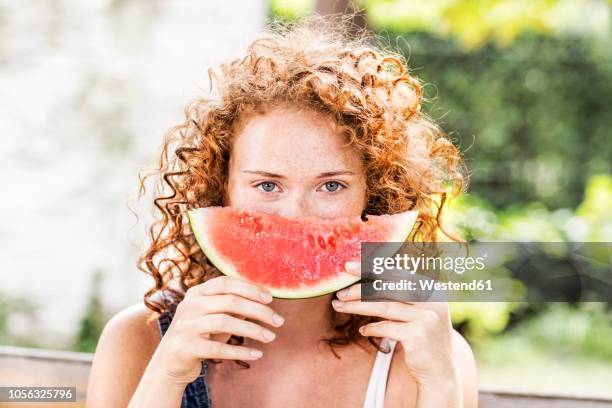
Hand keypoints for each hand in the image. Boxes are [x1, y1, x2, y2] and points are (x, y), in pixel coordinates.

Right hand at [149, 276, 284, 385]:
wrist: (169, 362)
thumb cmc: (200, 334)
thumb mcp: (215, 315)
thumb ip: (234, 305)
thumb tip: (264, 298)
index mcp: (197, 292)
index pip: (226, 282)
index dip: (250, 288)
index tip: (270, 298)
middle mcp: (189, 305)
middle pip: (230, 301)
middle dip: (258, 311)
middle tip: (279, 321)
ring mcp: (185, 326)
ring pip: (225, 322)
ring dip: (253, 330)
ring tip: (271, 337)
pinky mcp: (185, 348)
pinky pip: (217, 349)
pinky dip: (240, 351)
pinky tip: (257, 354)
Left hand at [333, 261, 461, 405]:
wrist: (441, 369)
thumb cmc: (422, 334)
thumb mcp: (416, 310)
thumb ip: (399, 293)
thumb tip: (364, 278)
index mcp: (430, 287)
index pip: (396, 272)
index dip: (371, 268)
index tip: (348, 266)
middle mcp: (432, 299)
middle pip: (388, 287)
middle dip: (360, 288)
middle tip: (340, 291)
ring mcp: (427, 317)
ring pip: (384, 306)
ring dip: (358, 306)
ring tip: (340, 307)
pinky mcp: (419, 336)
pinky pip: (387, 328)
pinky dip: (372, 328)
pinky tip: (362, 330)